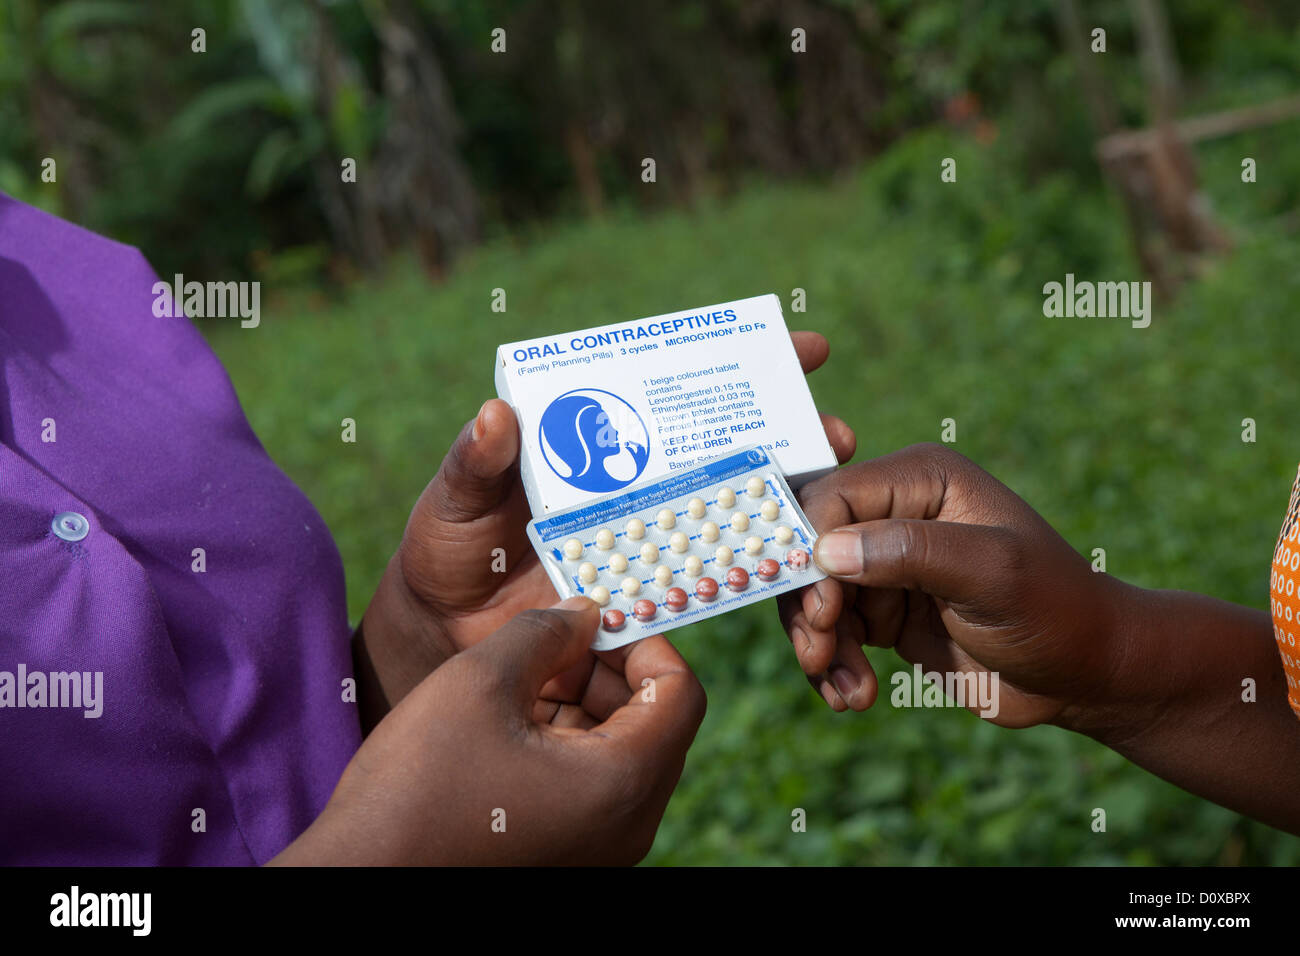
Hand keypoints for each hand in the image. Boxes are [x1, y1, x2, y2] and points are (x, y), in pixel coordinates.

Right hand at [275, 597, 706, 864]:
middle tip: (554, 641)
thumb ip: (545, 632)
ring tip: (521, 678)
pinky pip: (590, 786)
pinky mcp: (566, 857)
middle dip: (608, 671)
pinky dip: (564, 743)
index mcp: (621, 783)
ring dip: (582, 704)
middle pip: (654, 723)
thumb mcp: (480, 681)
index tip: (597, 618)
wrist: (363, 874)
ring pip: (620, 753)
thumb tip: (586, 613)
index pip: (680, 693)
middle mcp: (625, 826)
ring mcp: (598, 849)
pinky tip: (509, 721)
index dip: (644, 642)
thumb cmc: (418, 785)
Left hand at [356, 332, 856, 724]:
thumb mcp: (453, 502)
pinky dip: (743, 566)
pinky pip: (701, 577)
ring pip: (723, 508)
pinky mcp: (644, 597)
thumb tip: (497, 413)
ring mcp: (642, 538)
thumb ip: (474, 464)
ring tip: (831, 488)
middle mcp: (629, 484)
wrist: (445, 636)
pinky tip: (790, 561)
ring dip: (782, 496)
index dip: (725, 365)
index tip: (791, 346)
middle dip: (782, 429)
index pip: (664, 391)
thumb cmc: (446, 552)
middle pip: (715, 446)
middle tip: (832, 428)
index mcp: (592, 444)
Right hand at [779, 443, 1133, 727]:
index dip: (810, 548)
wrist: (1086, 675)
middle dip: (807, 605)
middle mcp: (896, 514)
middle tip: (820, 652)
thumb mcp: (994, 574)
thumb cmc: (1055, 610)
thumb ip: (913, 552)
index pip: (833, 496)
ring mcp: (886, 564)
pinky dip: (832, 666)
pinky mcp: (884, 610)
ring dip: (818, 645)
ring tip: (848, 691)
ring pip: (812, 596)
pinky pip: (830, 632)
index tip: (821, 606)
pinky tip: (853, 697)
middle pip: (809, 548)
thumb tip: (826, 551)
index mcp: (922, 480)